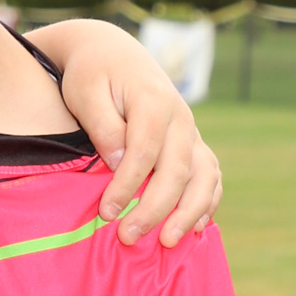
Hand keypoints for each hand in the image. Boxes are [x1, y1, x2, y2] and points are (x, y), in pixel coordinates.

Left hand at [34, 19, 222, 246]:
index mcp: (153, 102)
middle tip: (128, 238)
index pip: (145, 153)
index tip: (106, 212)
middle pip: (177, 171)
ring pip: (204, 176)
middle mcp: (180, 118)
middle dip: (155, 209)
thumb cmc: (92, 74)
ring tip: (169, 242)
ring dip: (189, 212)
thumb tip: (119, 161)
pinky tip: (194, 228)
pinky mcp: (192, 143)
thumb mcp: (85, 91)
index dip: (127, 187)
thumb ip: (103, 125)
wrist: (114, 53)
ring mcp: (190, 132)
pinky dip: (207, 202)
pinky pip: (211, 175)